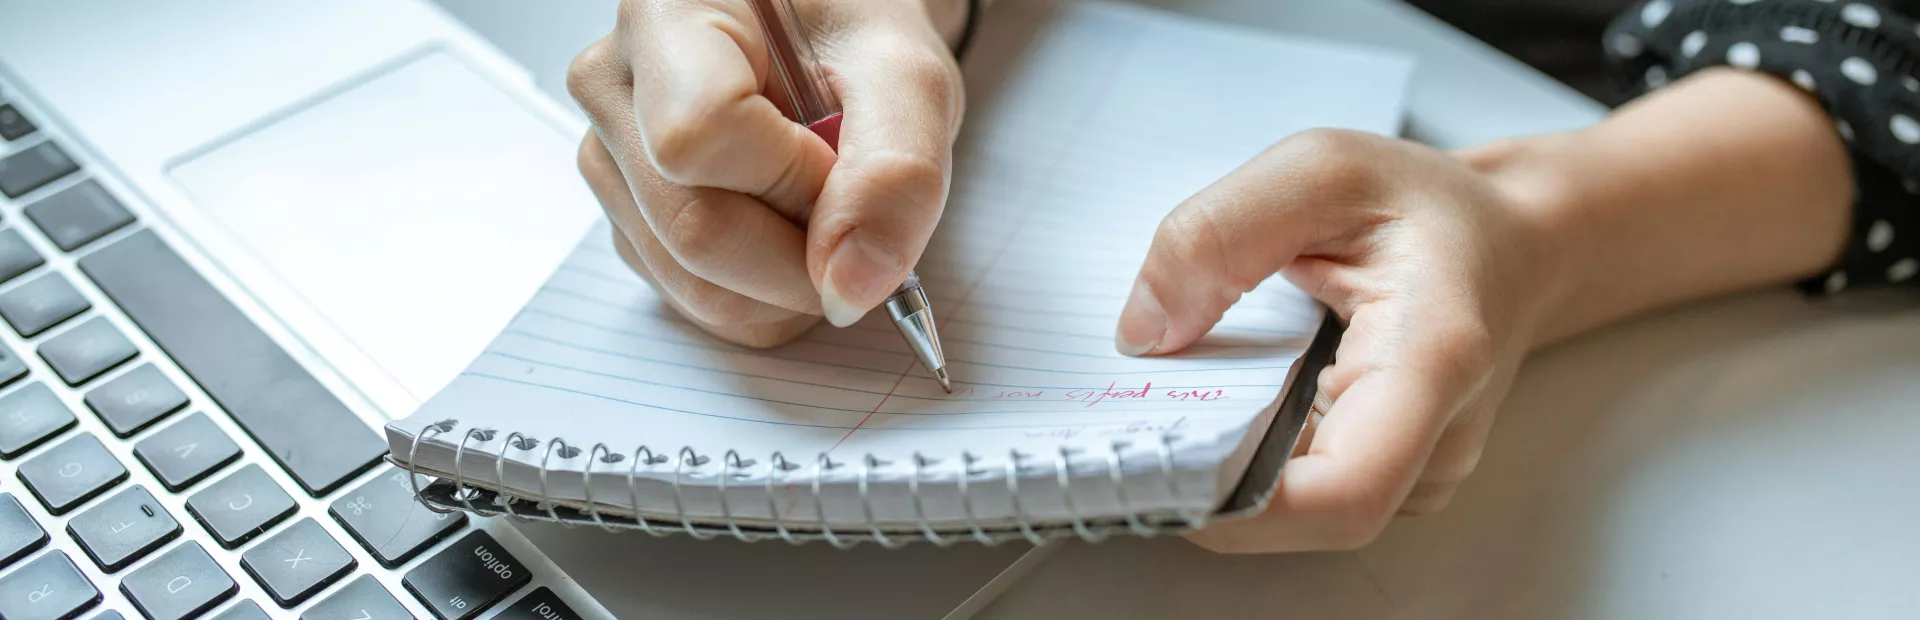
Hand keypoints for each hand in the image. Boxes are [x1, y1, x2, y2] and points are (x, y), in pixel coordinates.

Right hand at [568, 0, 969, 346]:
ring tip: (822, 214)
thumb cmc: (857, 42)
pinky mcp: (626, 216)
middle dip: (801, 258)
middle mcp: (614, 86)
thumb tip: (850, 286)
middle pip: (693, 229)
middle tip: (855, 218)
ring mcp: (609, 158)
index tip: (844, 170)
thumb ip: (897, 172)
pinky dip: (763, 295)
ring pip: (692, 282)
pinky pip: (691, 298)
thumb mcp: (907, 78)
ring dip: (786, 286)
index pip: (699, 138)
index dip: (793, 184)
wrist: (828, 48)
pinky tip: (789, 231)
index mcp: (670, 17)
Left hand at [1116, 129, 1566, 551]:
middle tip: (1141, 425)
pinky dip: (1249, 462)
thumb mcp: (1321, 168)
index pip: (1346, 491)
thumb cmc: (1427, 207)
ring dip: (1226, 471)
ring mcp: (1419, 471)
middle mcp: (1438, 437)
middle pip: (1308, 516)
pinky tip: (1224, 407)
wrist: (1512, 242)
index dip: (1245, 508)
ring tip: (1182, 399)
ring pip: (1301, 514)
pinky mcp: (1392, 479)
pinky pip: (1306, 494)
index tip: (1166, 468)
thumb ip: (1219, 234)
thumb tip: (1143, 330)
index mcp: (1432, 357)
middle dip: (1212, 483)